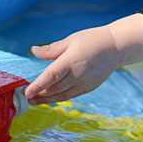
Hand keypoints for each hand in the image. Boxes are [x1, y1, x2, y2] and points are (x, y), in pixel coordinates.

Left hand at [24, 14, 142, 104]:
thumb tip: (33, 51)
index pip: (50, 77)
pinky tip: (51, 98)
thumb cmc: (91, 40)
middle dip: (39, 95)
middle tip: (26, 98)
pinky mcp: (89, 87)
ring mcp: (84, 83)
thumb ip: (51, 49)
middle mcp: (77, 75)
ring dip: (47, 100)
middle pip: (54, 89)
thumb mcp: (70, 40)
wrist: (115, 47)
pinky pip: (71, 95)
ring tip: (35, 101)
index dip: (37, 86)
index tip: (26, 92)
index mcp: (70, 61)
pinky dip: (59, 98)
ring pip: (62, 95)